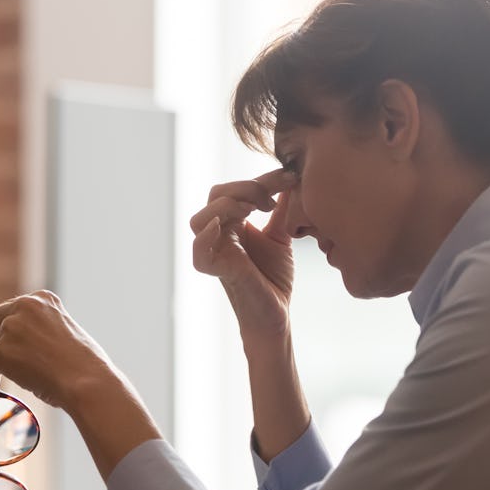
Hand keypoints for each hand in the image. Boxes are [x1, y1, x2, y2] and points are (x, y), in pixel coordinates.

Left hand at [0, 290, 114, 409]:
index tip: (0, 340)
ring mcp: (11, 328)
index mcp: (43, 298)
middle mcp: (24, 306)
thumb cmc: (84, 366)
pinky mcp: (1, 351)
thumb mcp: (64, 332)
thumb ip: (41, 331)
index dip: (3, 327)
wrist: (86, 382)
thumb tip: (21, 347)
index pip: (12, 309)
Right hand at [189, 169, 297, 338]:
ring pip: (200, 219)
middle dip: (246, 188)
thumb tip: (291, 180)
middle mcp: (218, 234)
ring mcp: (214, 252)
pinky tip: (225, 226)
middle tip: (273, 198)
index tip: (289, 177)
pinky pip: (199, 251)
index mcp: (231, 223)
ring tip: (257, 209)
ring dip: (228, 206)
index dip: (261, 180)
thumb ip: (283, 209)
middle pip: (216, 196)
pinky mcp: (216, 270)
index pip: (234, 189)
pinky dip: (206, 236)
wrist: (277, 313)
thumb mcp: (280, 236)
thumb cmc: (273, 278)